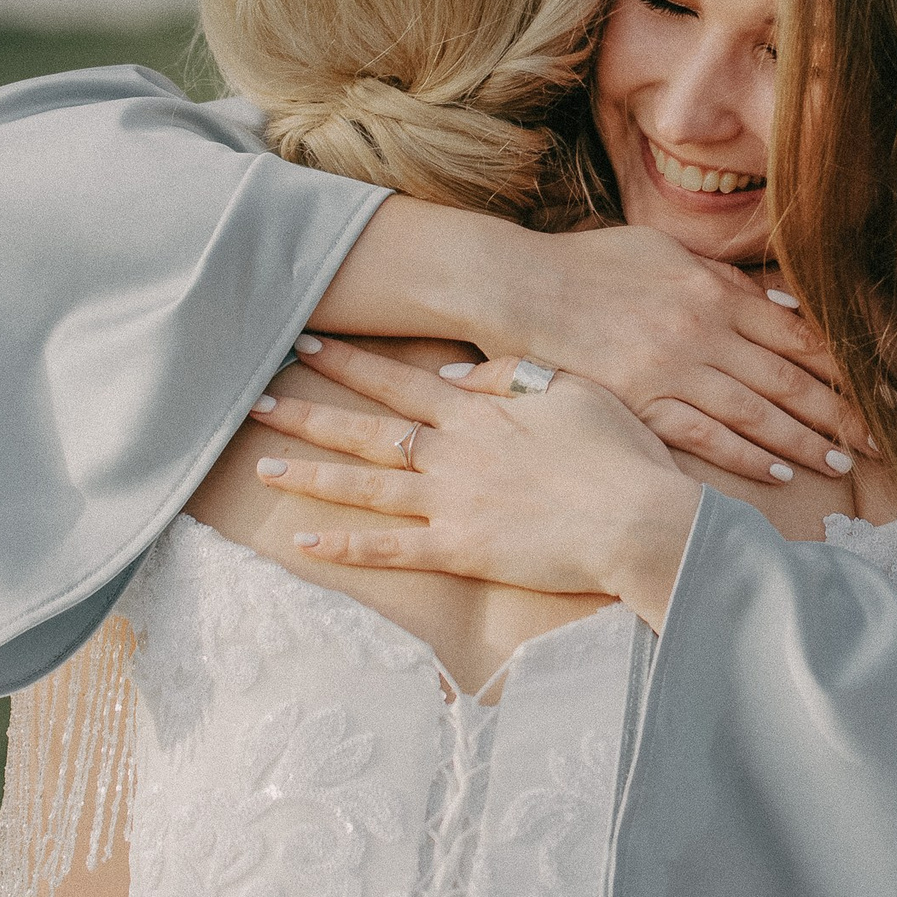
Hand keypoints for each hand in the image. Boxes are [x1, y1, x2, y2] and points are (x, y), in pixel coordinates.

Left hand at [246, 335, 704, 629]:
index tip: (311, 345)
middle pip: (366, 429)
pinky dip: (344, 547)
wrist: (638, 519)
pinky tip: (303, 543)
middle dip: (309, 411)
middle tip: (257, 398)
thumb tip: (457, 373)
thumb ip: (511, 376)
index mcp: (479, 411)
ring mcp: (450, 503)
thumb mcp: (574, 390)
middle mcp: (453, 452)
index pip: (400, 381)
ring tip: (263, 465)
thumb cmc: (618, 453)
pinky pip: (389, 550)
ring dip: (311, 473)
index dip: (352, 363)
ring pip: (364, 485)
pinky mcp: (459, 551)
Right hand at [510, 226, 865, 483]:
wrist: (521, 288)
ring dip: (805, 441)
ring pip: (757, 412)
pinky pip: (707, 436)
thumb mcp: (664, 252)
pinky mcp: (643, 401)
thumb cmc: (591, 265)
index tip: (884, 388)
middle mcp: (704, 329)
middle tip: (884, 440)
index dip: (848, 364)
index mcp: (714, 290)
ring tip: (843, 464)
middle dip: (843, 412)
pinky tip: (780, 473)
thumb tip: (778, 303)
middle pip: (791, 378)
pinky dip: (748, 456)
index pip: (800, 334)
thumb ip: (724, 279)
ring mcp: (673, 368)